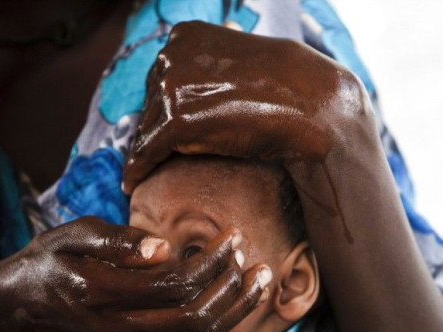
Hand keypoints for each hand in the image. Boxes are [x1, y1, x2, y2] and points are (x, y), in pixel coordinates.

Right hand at [0, 217, 269, 331]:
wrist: (18, 311)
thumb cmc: (46, 262)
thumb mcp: (72, 235)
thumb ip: (118, 241)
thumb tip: (165, 248)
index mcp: (102, 293)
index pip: (176, 285)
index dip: (213, 263)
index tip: (232, 238)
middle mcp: (118, 329)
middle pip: (196, 321)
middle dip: (234, 292)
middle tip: (255, 261)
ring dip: (234, 312)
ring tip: (258, 281)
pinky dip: (217, 326)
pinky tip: (234, 302)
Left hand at [122, 20, 373, 192]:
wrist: (311, 106)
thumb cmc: (287, 86)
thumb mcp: (245, 59)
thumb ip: (216, 61)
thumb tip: (215, 51)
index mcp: (185, 34)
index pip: (159, 77)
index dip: (161, 107)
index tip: (163, 129)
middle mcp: (171, 54)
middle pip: (148, 103)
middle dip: (153, 130)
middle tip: (157, 157)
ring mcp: (172, 87)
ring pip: (145, 129)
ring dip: (145, 154)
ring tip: (144, 174)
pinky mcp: (175, 122)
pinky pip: (145, 151)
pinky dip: (136, 171)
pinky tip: (131, 186)